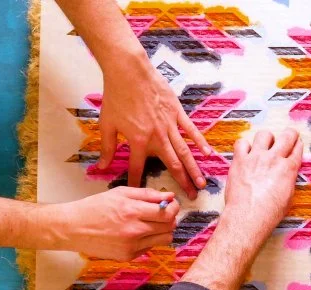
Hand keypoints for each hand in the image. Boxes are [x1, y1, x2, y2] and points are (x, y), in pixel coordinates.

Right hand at [48, 187, 179, 261]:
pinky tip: (138, 233)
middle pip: (169, 227)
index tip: (171, 203)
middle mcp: (134, 231)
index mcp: (132, 211)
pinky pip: (150, 247)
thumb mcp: (120, 193)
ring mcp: (131, 246)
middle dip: (171, 218)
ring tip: (153, 223)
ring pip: (164, 239)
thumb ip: (147, 194)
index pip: (167, 213)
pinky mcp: (128, 256)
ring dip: (164, 230)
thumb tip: (170, 195)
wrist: (73, 228)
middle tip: (164, 213)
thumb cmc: (96, 206)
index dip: (174, 207)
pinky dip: (149, 239)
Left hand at [98, 49, 212, 199]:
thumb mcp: (107, 124)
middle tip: (190, 197)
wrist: (129, 72)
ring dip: (194, 169)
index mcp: (137, 142)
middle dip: (181, 183)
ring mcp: (169, 125)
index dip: (139, 182)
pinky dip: (200, 142)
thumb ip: (108, 148)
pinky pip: (191, 130)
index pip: (138, 169)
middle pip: (171, 165)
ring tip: (201, 183)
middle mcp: (156, 137)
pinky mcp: (177, 113)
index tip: (144, 196)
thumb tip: (102, 167)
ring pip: (184, 152)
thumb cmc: (116, 97)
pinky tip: (207, 153)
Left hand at [222, 128, 302, 242]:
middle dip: (290, 134)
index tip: (297, 144)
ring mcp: (256, 157)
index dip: (298, 145)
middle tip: (288, 136)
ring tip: (264, 145)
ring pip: (264, 135)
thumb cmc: (268, 213)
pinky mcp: (240, 160)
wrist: (248, 216)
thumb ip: (288, 181)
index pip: (297, 149)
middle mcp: (274, 159)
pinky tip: (246, 152)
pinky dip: (244, 146)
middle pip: (287, 136)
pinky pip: (241, 143)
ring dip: (266, 139)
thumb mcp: (288, 198)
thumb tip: (286, 176)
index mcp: (288, 169)